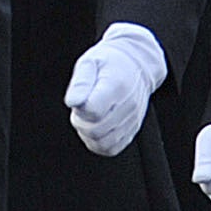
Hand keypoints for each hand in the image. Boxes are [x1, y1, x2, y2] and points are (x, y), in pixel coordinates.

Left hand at [62, 23, 167, 157]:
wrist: (137, 65)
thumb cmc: (110, 63)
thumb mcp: (90, 62)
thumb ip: (80, 83)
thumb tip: (73, 102)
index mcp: (116, 86)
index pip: (92, 112)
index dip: (79, 109)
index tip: (80, 99)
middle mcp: (128, 106)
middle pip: (96, 131)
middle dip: (81, 122)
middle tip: (82, 108)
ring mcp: (132, 120)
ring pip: (103, 143)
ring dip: (89, 134)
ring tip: (90, 117)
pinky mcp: (133, 131)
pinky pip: (112, 148)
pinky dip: (99, 142)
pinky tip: (97, 126)